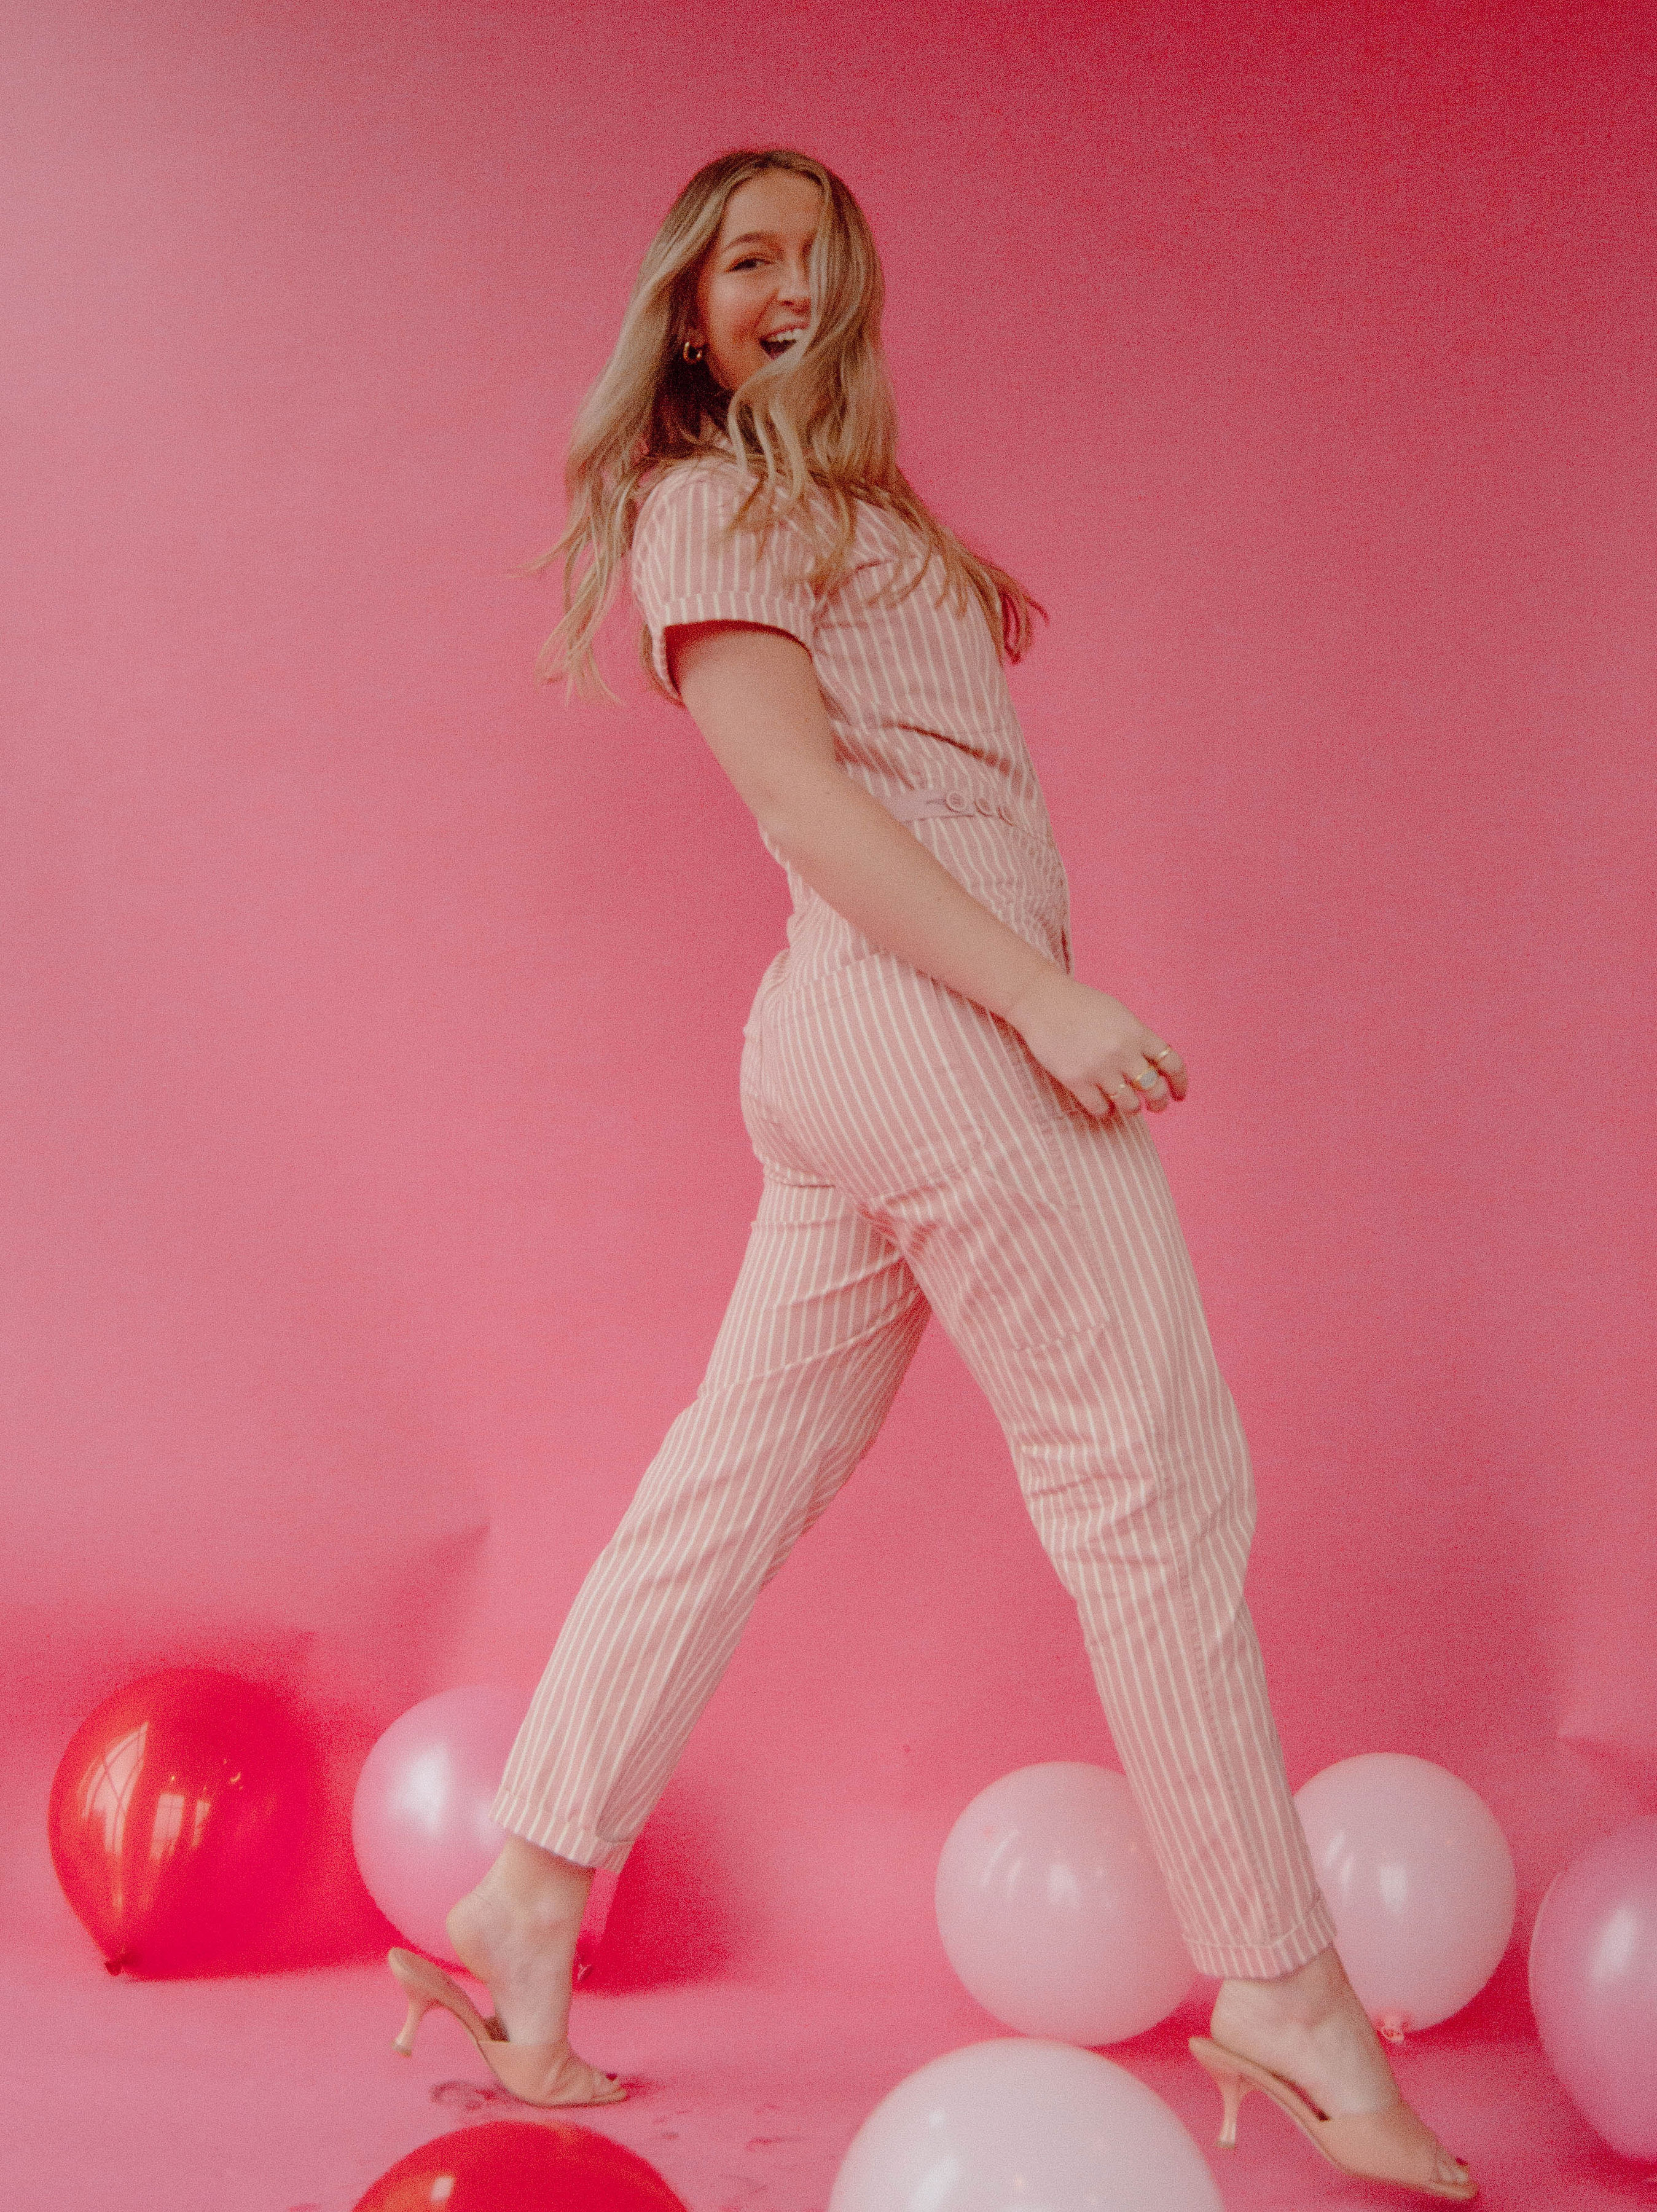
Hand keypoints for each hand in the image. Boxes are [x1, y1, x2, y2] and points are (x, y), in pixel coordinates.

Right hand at [1004, 970, 1187, 1118]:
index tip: (1178, 1095)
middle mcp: (1123, 1052)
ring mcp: (1100, 1068)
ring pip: (1129, 1104)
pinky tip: (1105, 1106)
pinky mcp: (1077, 1080)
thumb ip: (1137, 1037)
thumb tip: (1154, 1065)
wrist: (1042, 1001)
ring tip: (1127, 1106)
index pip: (1172, 1063)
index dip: (1180, 1083)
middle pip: (1154, 1089)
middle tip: (1155, 1107)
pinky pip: (1101, 1109)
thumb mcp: (1118, 1014)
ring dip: (1132, 1109)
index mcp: (1137, 1032)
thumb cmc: (1080, 1005)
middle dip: (1159, 1103)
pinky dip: (1107, 1112)